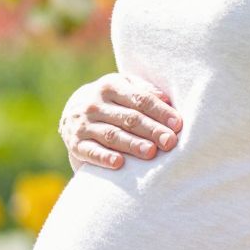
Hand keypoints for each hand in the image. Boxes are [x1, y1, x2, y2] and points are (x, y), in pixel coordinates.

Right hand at [60, 73, 181, 171]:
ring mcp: (83, 124)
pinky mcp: (75, 144)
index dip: (160, 112)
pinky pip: (91, 151)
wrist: (72, 115)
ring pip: (112, 135)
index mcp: (111, 86)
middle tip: (169, 142)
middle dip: (151, 130)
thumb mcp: (125, 88)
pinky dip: (104, 157)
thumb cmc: (112, 102)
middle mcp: (94, 104)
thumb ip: (145, 91)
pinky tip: (119, 164)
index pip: (140, 99)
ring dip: (132, 144)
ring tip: (151, 152)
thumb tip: (167, 100)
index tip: (177, 124)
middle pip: (128, 118)